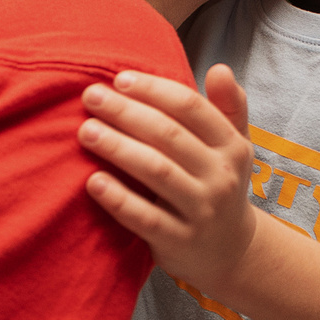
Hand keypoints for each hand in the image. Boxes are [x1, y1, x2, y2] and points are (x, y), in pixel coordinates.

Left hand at [78, 65, 255, 291]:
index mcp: (232, 146)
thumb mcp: (235, 145)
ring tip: (85, 131)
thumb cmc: (219, 184)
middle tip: (90, 97)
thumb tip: (219, 68)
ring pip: (156, 172)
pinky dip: (118, 198)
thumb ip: (228, 106)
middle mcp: (221, 177)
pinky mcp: (179, 241)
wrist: (230, 252)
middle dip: (126, 113)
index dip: (153, 90)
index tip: (119, 79)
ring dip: (118, 148)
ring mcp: (201, 211)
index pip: (190, 108)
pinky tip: (92, 181)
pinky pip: (144, 218)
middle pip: (168, 136)